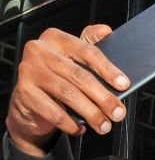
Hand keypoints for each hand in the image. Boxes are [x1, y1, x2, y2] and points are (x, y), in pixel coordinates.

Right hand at [5, 25, 130, 156]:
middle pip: (80, 76)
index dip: (108, 70)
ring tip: (104, 125)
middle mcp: (40, 51)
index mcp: (57, 39)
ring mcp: (30, 71)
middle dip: (104, 98)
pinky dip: (70, 124)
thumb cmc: (58, 76)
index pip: (87, 51)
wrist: (28, 99)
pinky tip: (80, 128)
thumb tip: (106, 31)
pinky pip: (53, 112)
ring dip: (91, 113)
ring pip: (68, 94)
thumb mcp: (74, 58)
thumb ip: (90, 45)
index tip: (124, 84)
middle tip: (118, 113)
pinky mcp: (24, 92)